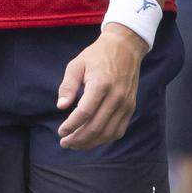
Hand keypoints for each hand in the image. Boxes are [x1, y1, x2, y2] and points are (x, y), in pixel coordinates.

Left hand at [56, 25, 143, 149]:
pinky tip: (92, 139)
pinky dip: (104, 139)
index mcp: (101, 84)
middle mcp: (116, 96)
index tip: (61, 132)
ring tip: (76, 144)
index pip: (84, 113)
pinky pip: (118, 130)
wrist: (125, 47)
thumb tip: (61, 107)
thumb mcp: (77, 64)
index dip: (71, 126)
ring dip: (90, 143)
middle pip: (96, 127)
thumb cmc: (97, 55)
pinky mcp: (131, 107)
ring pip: (108, 133)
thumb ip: (68, 85)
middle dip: (78, 139)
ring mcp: (126, 103)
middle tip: (65, 143)